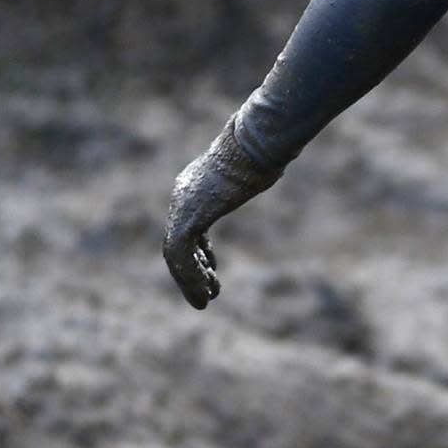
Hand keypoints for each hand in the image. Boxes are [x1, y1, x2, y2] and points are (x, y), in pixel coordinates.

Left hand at [164, 123, 282, 309]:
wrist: (253, 145)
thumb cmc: (261, 152)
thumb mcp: (253, 169)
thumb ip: (250, 176)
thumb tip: (272, 167)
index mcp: (194, 186)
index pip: (188, 227)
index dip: (200, 254)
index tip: (212, 270)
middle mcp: (182, 196)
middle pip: (177, 243)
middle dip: (193, 271)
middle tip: (207, 295)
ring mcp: (182, 205)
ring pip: (175, 254)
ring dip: (190, 281)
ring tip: (205, 301)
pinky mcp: (188, 216)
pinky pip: (182, 254)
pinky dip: (191, 276)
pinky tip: (205, 291)